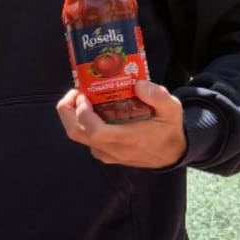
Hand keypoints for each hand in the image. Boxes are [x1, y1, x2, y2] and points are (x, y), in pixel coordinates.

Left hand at [56, 80, 185, 168]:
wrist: (172, 154)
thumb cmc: (168, 130)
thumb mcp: (172, 110)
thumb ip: (159, 97)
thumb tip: (139, 85)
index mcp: (126, 139)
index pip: (94, 131)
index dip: (82, 112)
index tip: (83, 95)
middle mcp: (111, 148)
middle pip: (75, 133)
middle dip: (67, 110)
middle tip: (75, 93)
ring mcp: (105, 153)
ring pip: (78, 135)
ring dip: (73, 115)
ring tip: (83, 97)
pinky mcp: (104, 153)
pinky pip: (86, 138)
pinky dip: (82, 122)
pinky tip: (92, 109)